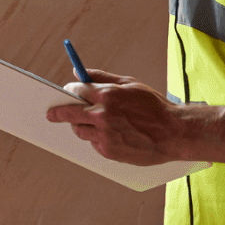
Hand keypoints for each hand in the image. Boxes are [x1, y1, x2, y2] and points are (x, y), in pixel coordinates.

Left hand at [47, 69, 204, 166]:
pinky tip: (112, 134)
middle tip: (51, 114)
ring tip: (95, 123)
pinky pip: (93, 143)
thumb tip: (78, 72)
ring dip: (81, 126)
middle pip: (69, 114)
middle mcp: (102, 115)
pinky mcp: (108, 151)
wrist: (173, 133)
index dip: (70, 91)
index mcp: (107, 95)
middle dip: (58, 113)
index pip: (76, 91)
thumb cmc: (154, 106)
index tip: (66, 93)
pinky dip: (97, 138)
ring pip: (79, 131)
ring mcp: (104, 135)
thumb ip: (102, 77)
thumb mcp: (130, 84)